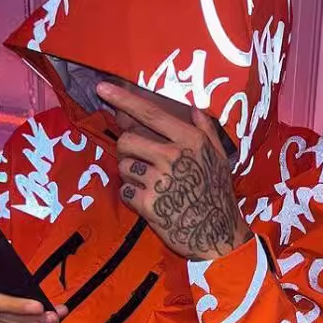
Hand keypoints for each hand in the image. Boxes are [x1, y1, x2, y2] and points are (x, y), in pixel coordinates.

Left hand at [96, 82, 252, 260]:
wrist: (217, 234)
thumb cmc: (217, 194)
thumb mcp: (219, 158)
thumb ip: (206, 131)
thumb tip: (194, 107)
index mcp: (190, 140)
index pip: (150, 113)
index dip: (123, 99)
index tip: (102, 88)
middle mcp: (174, 156)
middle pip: (127, 140)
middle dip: (127, 150)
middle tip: (140, 162)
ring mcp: (160, 180)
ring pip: (124, 166)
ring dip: (131, 175)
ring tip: (150, 185)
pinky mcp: (148, 204)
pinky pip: (125, 190)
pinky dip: (132, 196)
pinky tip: (149, 202)